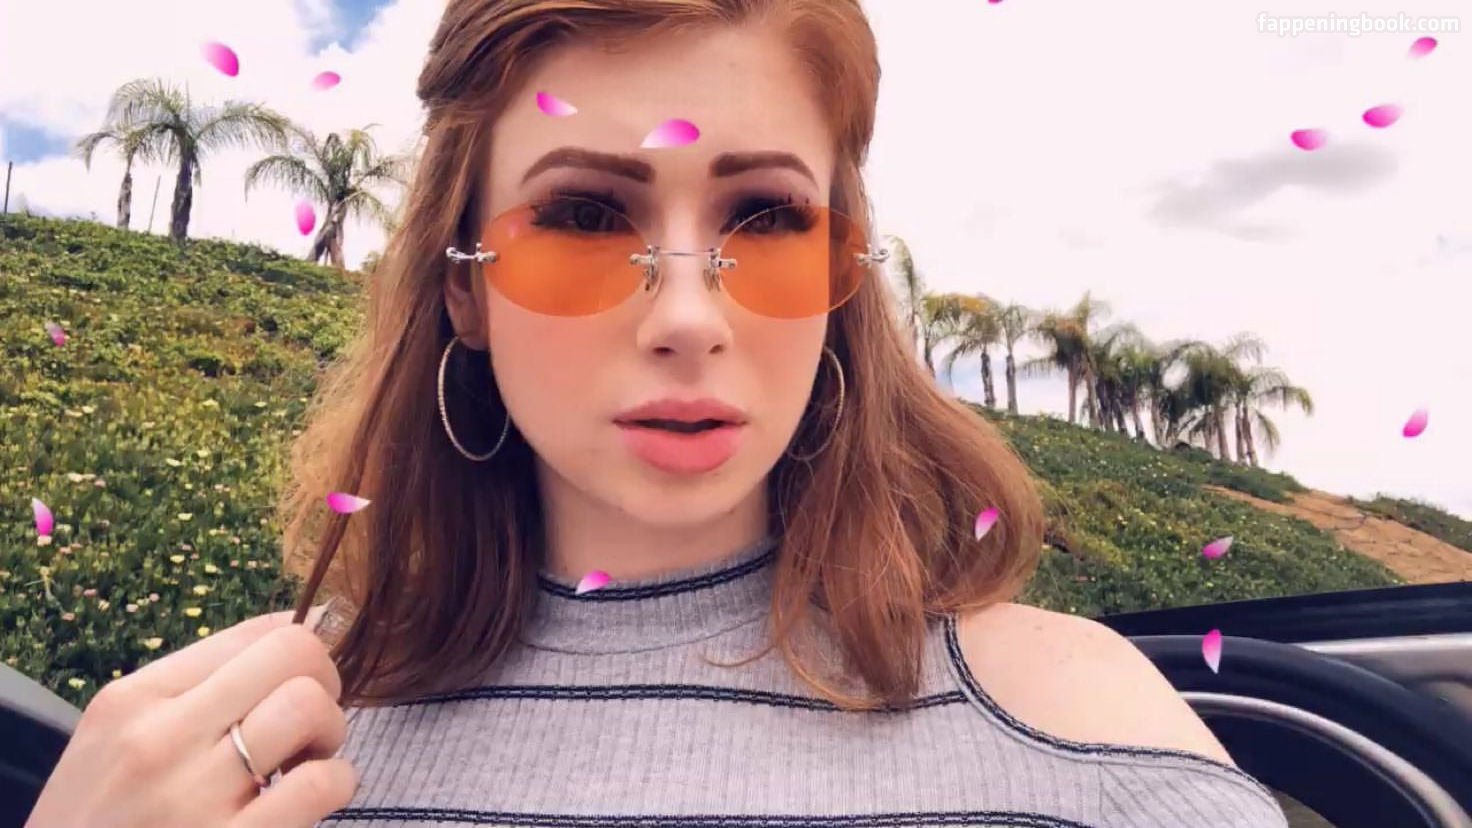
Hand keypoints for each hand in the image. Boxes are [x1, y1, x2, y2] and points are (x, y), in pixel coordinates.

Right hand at [25, 607, 355, 827]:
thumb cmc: (99, 819)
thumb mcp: (116, 741)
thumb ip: (193, 690)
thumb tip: (300, 634)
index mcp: (133, 700)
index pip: (253, 633)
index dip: (299, 651)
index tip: (297, 683)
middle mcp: (160, 738)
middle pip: (292, 653)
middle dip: (323, 679)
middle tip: (307, 722)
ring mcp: (193, 795)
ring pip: (308, 707)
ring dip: (330, 730)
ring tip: (305, 760)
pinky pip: (319, 784)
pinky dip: (337, 782)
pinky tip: (313, 798)